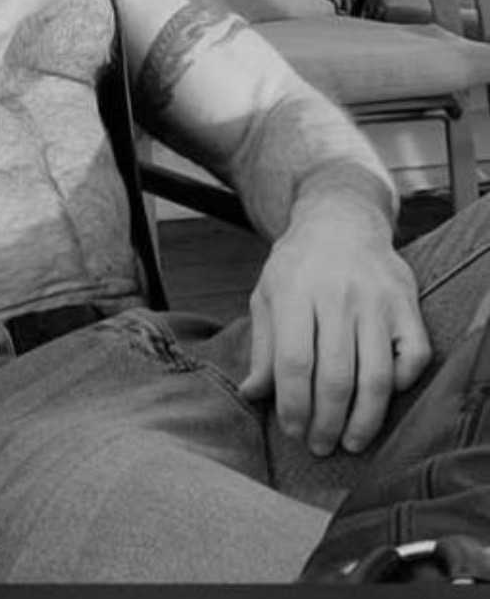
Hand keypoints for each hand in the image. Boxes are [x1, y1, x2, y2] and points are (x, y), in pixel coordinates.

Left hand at [239, 200, 430, 455]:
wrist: (340, 220)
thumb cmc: (297, 266)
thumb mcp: (266, 295)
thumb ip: (262, 347)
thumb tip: (252, 394)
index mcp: (294, 291)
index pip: (295, 363)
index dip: (293, 406)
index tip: (292, 431)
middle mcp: (338, 295)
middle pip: (336, 377)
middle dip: (327, 423)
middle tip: (320, 446)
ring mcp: (377, 299)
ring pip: (377, 376)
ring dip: (364, 420)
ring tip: (351, 442)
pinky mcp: (407, 303)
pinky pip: (414, 356)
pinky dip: (401, 385)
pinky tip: (382, 399)